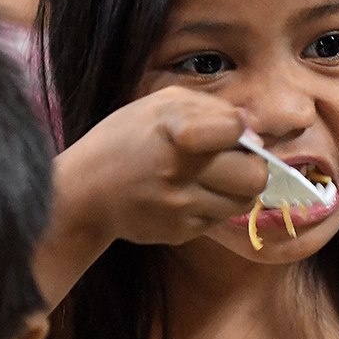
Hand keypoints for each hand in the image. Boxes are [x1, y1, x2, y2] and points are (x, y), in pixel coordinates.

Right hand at [33, 87, 267, 308]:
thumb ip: (211, 110)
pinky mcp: (180, 232)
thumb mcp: (161, 106)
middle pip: (254, 176)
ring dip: (237, 189)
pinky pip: (219, 219)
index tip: (231, 130)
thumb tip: (251, 130)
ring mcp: (180, 207)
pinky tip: (191, 194)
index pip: (235, 129)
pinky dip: (214, 206)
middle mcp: (179, 171)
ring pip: (243, 202)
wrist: (85, 192)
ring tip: (214, 177)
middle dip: (253, 165)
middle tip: (237, 160)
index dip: (240, 129)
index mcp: (174, 130)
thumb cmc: (125, 139)